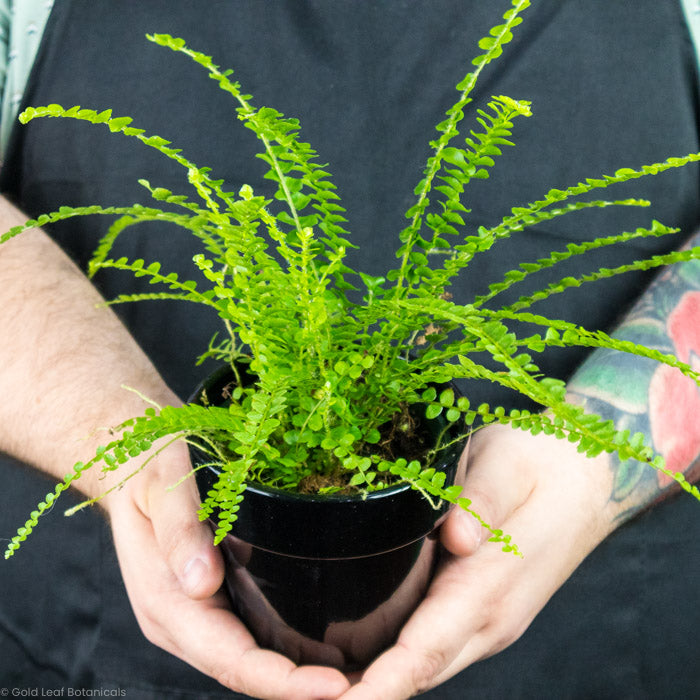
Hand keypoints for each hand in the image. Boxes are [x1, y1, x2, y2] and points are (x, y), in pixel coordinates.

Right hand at [101, 441, 350, 698]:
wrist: (133, 467)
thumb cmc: (147, 468)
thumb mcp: (160, 486)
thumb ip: (178, 530)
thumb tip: (202, 583)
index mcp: (166, 601)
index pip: (229, 658)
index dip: (281, 680)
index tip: (333, 685)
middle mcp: (182, 620)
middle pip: (245, 671)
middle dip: (301, 688)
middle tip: (367, 688)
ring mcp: (196, 614)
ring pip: (250, 660)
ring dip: (299, 676)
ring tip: (359, 677)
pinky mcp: (211, 601)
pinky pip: (251, 636)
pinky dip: (288, 651)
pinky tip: (327, 647)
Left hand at [340, 423, 617, 698]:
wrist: (589, 477)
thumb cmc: (543, 463)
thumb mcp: (508, 464)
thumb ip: (483, 500)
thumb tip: (457, 538)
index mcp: (492, 584)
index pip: (426, 648)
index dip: (380, 683)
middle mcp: (492, 617)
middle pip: (419, 670)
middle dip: (364, 694)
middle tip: (306, 694)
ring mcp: (491, 619)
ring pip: (426, 664)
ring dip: (378, 682)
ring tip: (321, 684)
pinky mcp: (485, 610)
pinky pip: (435, 647)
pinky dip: (398, 662)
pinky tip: (364, 657)